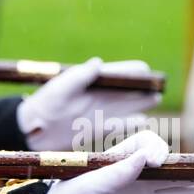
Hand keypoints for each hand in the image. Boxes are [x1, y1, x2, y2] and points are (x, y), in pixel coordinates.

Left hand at [16, 57, 160, 150]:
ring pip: (126, 106)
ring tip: (155, 99)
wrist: (33, 129)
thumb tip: (99, 63)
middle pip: (126, 90)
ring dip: (140, 103)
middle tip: (159, 87)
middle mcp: (99, 97)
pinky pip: (118, 125)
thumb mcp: (61, 88)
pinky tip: (142, 122)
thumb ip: (79, 76)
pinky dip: (130, 123)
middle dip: (142, 87)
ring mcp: (99, 113)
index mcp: (92, 83)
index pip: (117, 74)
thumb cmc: (44, 104)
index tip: (146, 73)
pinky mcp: (97, 130)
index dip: (132, 72)